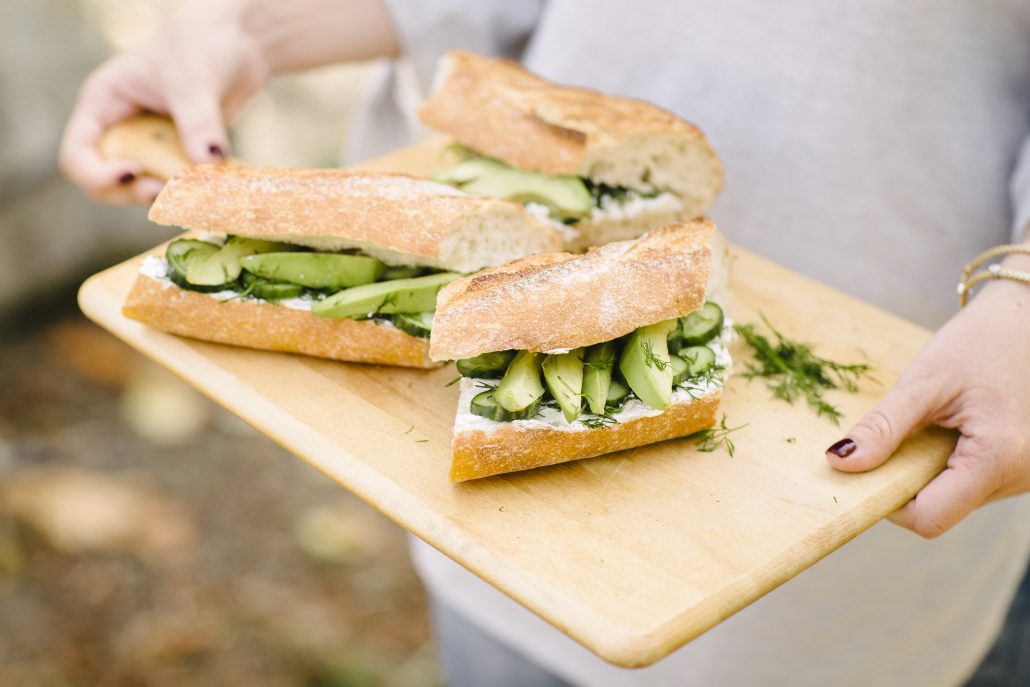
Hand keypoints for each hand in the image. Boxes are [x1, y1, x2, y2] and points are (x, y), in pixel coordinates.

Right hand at [59, 1, 267, 203]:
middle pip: (109, 185)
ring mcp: (155, 145)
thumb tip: (208, 163)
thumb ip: (198, 124)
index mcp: (104, 104)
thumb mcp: (194, 81)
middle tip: (170, 193)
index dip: (96, 175)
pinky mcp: (185, 155)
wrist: (241, 40)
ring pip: (147, 190)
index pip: (76, 156)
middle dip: (134, 194)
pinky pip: (182, 186)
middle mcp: (124, 129)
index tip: (133, 172)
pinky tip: (215, 188)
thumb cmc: (202, 44)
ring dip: (169, 198)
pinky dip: (195, 193)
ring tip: (199, 191)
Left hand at [825, 252, 1029, 537]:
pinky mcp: (1019, 467)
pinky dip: (948, 462)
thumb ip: (883, 427)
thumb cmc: (980, 340)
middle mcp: (1019, 477)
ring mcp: (1024, 475)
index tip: (870, 468)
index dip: (890, 501)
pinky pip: (970, 481)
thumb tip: (840, 462)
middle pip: (941, 509)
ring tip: (938, 422)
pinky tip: (953, 426)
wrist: (1028, 317)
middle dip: (909, 480)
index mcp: (998, 459)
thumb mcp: (924, 381)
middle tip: (905, 431)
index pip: (929, 519)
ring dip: (929, 469)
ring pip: (954, 496)